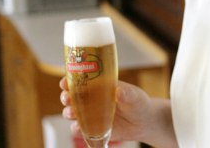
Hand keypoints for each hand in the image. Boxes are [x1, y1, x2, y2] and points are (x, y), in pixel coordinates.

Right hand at [60, 78, 177, 146]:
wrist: (144, 123)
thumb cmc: (139, 104)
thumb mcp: (135, 96)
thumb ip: (128, 93)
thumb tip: (119, 91)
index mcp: (100, 86)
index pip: (81, 80)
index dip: (70, 79)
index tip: (65, 82)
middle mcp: (92, 99)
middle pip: (72, 96)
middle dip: (66, 96)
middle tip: (67, 98)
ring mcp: (91, 114)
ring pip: (72, 112)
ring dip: (68, 112)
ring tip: (72, 113)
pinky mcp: (93, 128)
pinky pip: (79, 129)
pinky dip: (76, 129)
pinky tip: (79, 128)